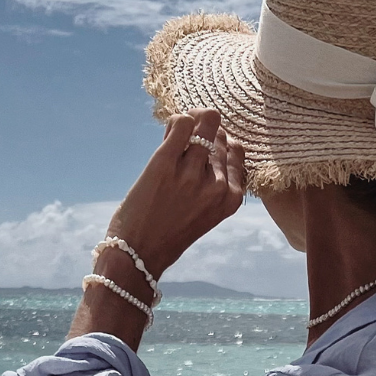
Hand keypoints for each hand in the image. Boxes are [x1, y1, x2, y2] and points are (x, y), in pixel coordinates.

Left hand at [66, 108, 244, 348]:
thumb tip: (208, 139)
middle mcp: (216, 185)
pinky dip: (178, 120)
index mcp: (230, 199)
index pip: (237, 153)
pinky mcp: (165, 163)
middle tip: (187, 139)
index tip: (206, 145)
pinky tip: (172, 128)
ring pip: (203, 126)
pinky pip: (181, 125)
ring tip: (177, 134)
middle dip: (205, 132)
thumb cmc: (169, 234)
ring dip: (191, 122)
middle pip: (219, 138)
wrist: (139, 254)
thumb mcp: (204, 212)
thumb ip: (212, 182)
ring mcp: (191, 173)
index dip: (220, 144)